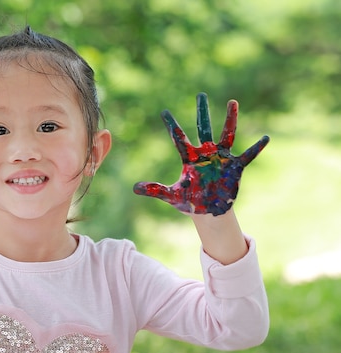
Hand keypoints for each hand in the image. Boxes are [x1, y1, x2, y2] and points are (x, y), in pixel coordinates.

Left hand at [133, 93, 268, 215]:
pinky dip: (256, 148)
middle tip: (200, 95)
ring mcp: (221, 159)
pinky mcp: (235, 167)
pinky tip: (265, 138)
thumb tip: (134, 188)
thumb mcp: (172, 196)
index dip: (171, 126)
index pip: (178, 138)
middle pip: (203, 128)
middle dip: (201, 112)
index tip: (164, 111)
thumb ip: (155, 190)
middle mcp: (205, 154)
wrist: (209, 212)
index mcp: (189, 158)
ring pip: (226, 135)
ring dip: (229, 120)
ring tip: (232, 102)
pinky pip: (248, 155)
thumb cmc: (191, 202)